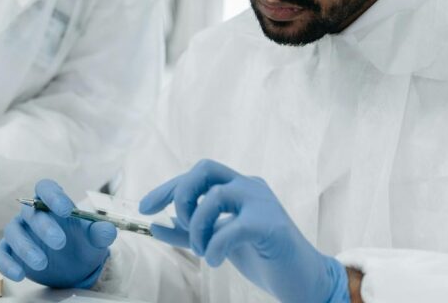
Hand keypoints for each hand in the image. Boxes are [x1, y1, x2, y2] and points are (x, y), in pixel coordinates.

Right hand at [0, 179, 116, 288]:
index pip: (46, 188)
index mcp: (52, 203)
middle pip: (30, 211)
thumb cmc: (81, 244)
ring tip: (42, 263)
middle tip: (60, 243)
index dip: (53, 196)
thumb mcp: (94, 240)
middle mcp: (32, 214)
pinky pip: (0, 254)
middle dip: (44, 226)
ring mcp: (18, 232)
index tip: (65, 209)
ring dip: (25, 247)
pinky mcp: (9, 251)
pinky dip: (6, 264)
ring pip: (13, 232)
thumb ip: (100, 233)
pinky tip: (19, 275)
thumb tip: (108, 230)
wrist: (72, 267)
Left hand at [140, 159, 348, 302]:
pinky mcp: (271, 225)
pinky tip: (215, 261)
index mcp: (237, 187)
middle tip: (180, 225)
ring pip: (214, 196)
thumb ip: (187, 233)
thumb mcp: (216, 242)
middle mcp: (249, 186)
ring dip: (198, 227)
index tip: (144, 208)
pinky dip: (215, 246)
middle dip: (181, 193)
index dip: (166, 188)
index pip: (195, 175)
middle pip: (204, 168)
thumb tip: (153, 225)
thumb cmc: (262, 257)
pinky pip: (231, 227)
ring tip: (204, 251)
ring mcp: (262, 202)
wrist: (303, 279)